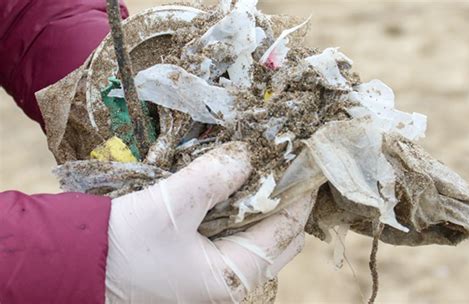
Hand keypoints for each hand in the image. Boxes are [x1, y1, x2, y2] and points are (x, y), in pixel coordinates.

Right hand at [105, 142, 313, 302]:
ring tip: (263, 167)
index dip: (300, 195)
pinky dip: (237, 209)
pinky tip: (233, 185)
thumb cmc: (123, 245)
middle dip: (284, 199)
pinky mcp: (197, 262)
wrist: (76, 267)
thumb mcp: (172, 207)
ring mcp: (212, 273)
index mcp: (233, 278)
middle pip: (276, 238)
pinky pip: (231, 234)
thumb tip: (248, 155)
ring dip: (260, 202)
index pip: (286, 232)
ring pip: (254, 235)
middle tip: (285, 162)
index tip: (307, 162)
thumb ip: (214, 177)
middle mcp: (229, 281)